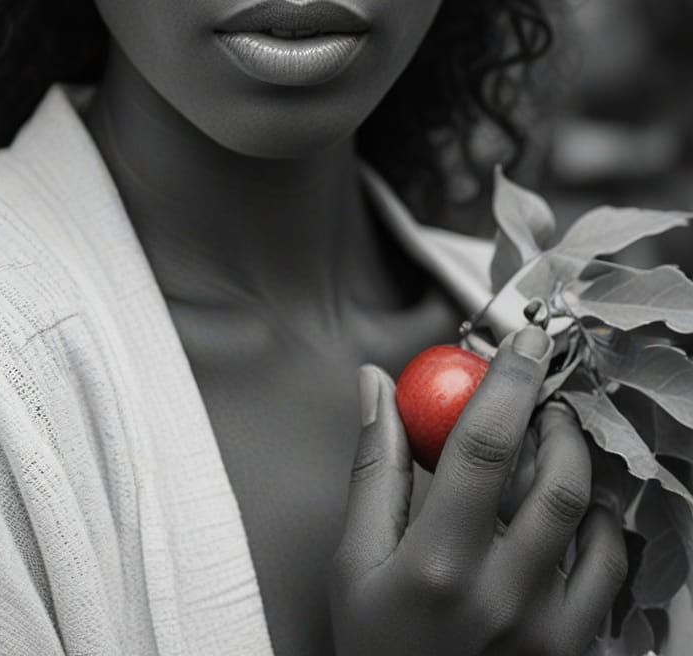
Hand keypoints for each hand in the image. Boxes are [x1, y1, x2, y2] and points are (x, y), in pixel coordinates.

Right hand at [329, 326, 627, 655]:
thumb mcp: (354, 565)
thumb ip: (374, 468)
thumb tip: (377, 388)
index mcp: (437, 564)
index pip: (486, 444)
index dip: (510, 379)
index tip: (521, 342)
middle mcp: (501, 596)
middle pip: (557, 476)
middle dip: (556, 419)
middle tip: (541, 400)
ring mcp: (547, 629)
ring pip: (593, 519)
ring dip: (579, 465)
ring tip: (555, 448)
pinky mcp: (576, 651)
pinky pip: (612, 572)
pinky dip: (603, 527)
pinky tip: (575, 515)